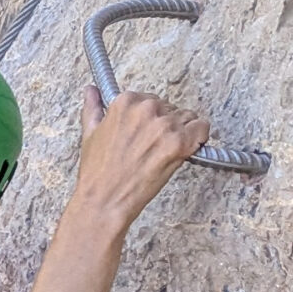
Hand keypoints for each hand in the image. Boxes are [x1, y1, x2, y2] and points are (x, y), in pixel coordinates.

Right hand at [72, 84, 210, 229]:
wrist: (104, 200)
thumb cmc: (97, 173)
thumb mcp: (90, 135)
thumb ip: (93, 108)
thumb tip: (90, 91)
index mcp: (125, 102)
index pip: (151, 100)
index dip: (149, 121)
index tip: (143, 136)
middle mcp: (147, 109)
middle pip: (171, 109)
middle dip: (165, 127)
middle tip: (150, 150)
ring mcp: (164, 125)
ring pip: (187, 118)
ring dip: (181, 134)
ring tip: (162, 154)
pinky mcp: (179, 142)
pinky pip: (202, 128)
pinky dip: (198, 139)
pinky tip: (182, 152)